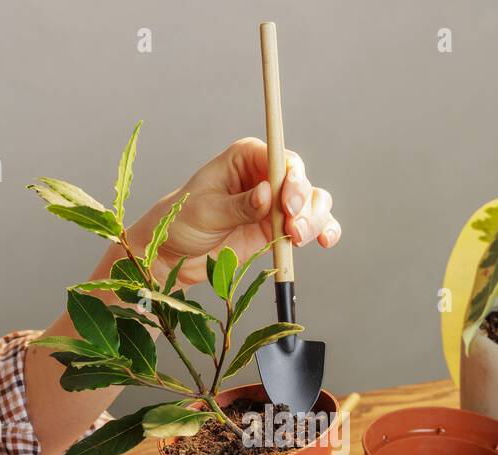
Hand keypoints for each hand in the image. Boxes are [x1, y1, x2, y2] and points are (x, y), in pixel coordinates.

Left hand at [132, 138, 340, 286]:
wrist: (174, 253)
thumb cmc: (181, 221)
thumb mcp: (206, 212)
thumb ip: (239, 206)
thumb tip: (267, 196)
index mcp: (246, 157)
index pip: (281, 158)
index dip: (292, 179)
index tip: (288, 205)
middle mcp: (265, 176)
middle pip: (302, 182)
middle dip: (305, 205)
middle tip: (293, 229)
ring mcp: (276, 203)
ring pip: (312, 203)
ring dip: (314, 221)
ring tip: (297, 239)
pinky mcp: (280, 228)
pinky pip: (311, 226)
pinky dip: (322, 231)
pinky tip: (324, 240)